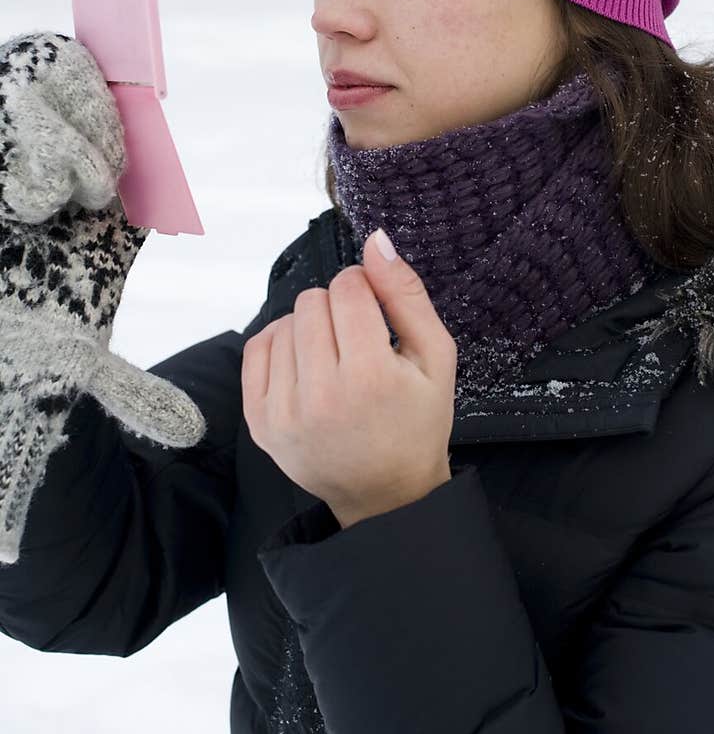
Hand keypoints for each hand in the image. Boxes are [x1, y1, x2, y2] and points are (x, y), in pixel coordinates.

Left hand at [241, 229, 456, 527]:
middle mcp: (320, 395)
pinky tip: (306, 365)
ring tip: (335, 360)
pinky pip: (256, 348)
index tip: (376, 316)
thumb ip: (407, 294)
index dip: (365, 290)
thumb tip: (375, 239)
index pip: (347, 288)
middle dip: (337, 309)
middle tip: (358, 342)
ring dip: (310, 329)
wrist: (386, 495)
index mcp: (370, 376)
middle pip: (311, 301)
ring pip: (284, 322)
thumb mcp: (436, 356)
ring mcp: (283, 412)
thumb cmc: (418, 421)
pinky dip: (281, 345)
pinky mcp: (259, 423)